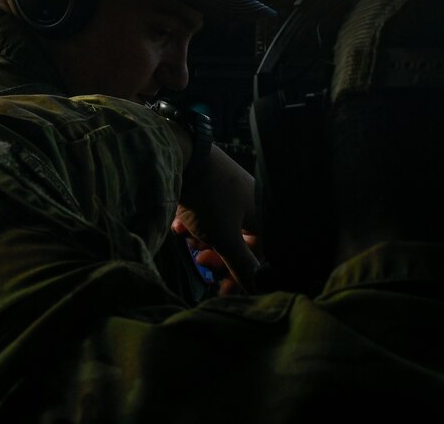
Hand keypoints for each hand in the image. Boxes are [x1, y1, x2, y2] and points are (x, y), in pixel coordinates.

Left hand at [173, 143, 262, 292]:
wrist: (183, 154)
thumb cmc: (210, 197)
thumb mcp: (224, 238)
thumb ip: (242, 265)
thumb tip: (259, 289)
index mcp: (263, 214)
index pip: (263, 252)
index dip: (245, 273)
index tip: (224, 287)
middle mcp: (252, 202)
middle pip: (241, 241)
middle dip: (220, 256)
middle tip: (201, 261)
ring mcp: (231, 192)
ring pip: (222, 228)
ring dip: (205, 240)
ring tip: (188, 239)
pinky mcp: (211, 186)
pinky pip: (208, 213)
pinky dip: (195, 223)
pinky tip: (179, 225)